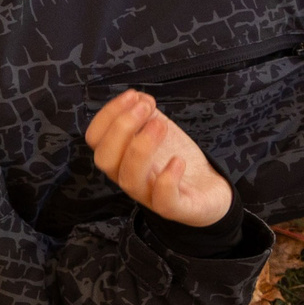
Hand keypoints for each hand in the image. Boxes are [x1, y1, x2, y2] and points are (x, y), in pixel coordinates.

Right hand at [88, 90, 234, 226]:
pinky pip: (163, 202)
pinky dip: (167, 180)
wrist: (208, 189)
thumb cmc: (176, 157)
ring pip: (129, 180)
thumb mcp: (159, 130)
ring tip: (160, 125)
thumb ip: (146, 114)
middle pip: (104, 159)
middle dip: (121, 128)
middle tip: (145, 108)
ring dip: (141, 148)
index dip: (108, 115)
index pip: (95, 139)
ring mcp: (149, 195)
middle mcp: (128, 176)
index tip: (132, 95)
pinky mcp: (176, 208)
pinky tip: (178, 161)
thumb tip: (138, 97)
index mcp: (119, 157)